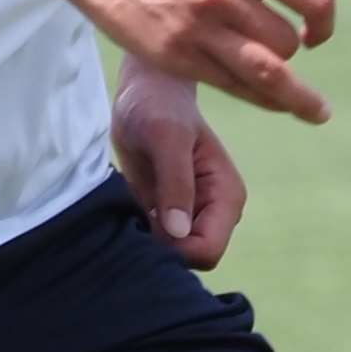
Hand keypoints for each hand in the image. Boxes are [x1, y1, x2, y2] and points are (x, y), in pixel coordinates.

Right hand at [53, 0, 339, 121]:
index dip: (325, 19)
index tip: (318, 32)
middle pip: (287, 40)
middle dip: (299, 47)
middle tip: (298, 50)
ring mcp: (197, 30)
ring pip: (267, 75)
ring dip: (298, 97)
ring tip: (316, 112)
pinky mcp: (176, 57)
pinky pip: (232, 87)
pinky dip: (262, 99)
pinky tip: (276, 104)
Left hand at [112, 59, 247, 269]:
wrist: (140, 92)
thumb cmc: (157, 105)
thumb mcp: (166, 137)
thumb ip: (175, 182)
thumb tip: (178, 231)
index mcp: (227, 196)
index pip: (208, 250)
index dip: (175, 248)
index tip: (147, 221)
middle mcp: (213, 211)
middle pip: (189, 259)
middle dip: (160, 247)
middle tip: (133, 213)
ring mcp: (190, 214)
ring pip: (170, 254)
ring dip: (146, 239)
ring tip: (128, 206)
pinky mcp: (166, 213)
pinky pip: (153, 241)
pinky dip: (137, 232)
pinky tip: (123, 208)